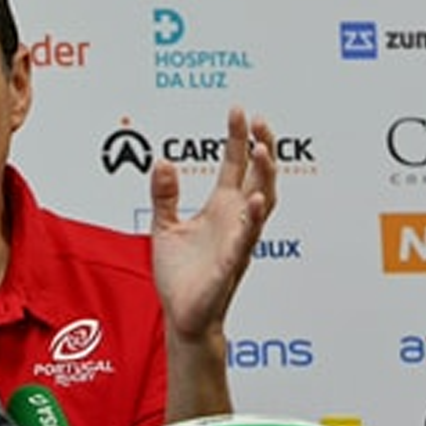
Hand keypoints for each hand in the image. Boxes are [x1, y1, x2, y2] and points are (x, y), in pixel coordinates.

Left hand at [149, 105, 276, 343]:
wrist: (182, 315)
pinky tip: (255, 201)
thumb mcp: (164, 226)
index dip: (238, 137)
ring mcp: (237, 241)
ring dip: (264, 177)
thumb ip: (164, 194)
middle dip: (262, 147)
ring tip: (262, 150)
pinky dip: (252, 221)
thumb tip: (162, 161)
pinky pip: (246, 240)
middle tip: (260, 121)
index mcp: (221, 208)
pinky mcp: (231, 264)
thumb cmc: (179, 275)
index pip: (235, 165)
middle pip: (258, 177)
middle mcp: (235, 220)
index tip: (239, 110)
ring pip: (261, 204)